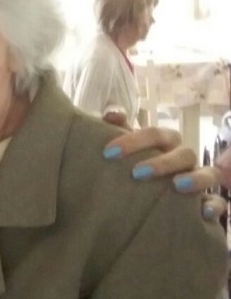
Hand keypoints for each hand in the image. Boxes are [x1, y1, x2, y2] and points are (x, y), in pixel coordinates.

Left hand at [103, 125, 225, 219]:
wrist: (139, 198)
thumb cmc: (133, 166)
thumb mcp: (124, 150)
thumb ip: (119, 131)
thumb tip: (112, 114)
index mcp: (164, 143)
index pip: (155, 134)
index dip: (133, 140)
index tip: (108, 152)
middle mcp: (183, 159)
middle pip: (184, 153)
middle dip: (162, 162)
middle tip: (137, 173)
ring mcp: (198, 180)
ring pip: (209, 174)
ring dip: (195, 178)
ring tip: (177, 185)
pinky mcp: (206, 203)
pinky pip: (218, 202)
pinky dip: (214, 206)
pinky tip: (204, 213)